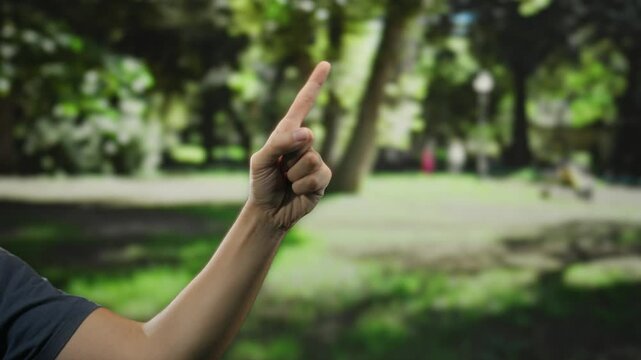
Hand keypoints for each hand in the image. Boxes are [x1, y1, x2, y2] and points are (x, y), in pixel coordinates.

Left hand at [248, 61, 332, 229]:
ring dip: (294, 174)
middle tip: (279, 170)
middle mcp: (304, 143)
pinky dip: (303, 186)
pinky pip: (317, 176)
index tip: (325, 64)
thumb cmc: (261, 183)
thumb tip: (308, 134)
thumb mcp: (260, 160)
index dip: (314, 84)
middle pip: (306, 137)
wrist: (268, 211)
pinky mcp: (323, 178)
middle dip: (288, 156)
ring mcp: (315, 161)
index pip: (303, 104)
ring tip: (287, 181)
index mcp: (286, 133)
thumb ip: (280, 143)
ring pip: (311, 158)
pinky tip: (297, 191)